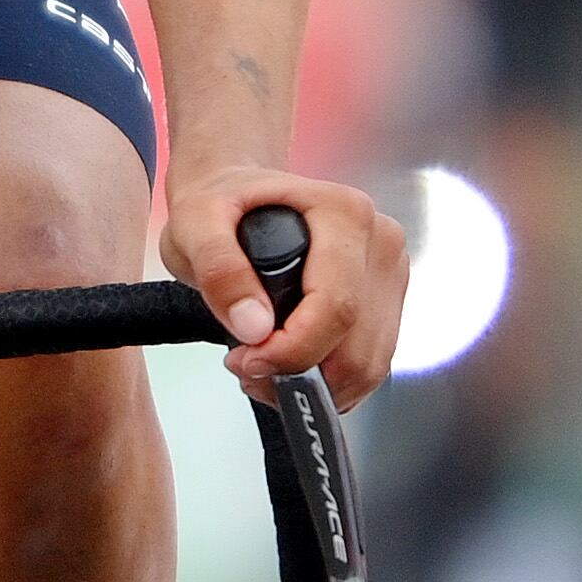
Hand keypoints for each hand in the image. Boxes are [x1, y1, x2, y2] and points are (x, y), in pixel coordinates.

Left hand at [161, 168, 406, 410]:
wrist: (237, 195)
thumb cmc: (221, 204)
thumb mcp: (195, 225)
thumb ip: (220, 270)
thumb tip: (255, 327)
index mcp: (344, 213)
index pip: (336, 306)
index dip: (292, 350)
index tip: (247, 360)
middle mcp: (379, 242)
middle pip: (356, 347)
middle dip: (298, 373)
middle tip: (247, 367)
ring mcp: (387, 275)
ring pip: (366, 365)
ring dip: (314, 386)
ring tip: (262, 366)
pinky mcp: (383, 303)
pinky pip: (367, 364)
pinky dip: (328, 382)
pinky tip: (287, 364)